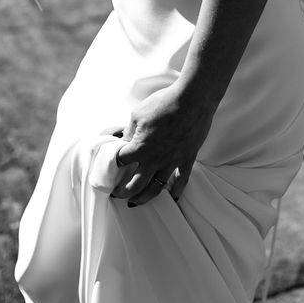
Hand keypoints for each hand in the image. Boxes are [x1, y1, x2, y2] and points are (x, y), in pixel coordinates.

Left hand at [109, 82, 215, 206]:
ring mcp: (171, 162)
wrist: (192, 100)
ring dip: (143, 197)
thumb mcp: (138, 114)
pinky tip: (173, 199)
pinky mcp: (187, 160)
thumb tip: (124, 139)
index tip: (111, 164)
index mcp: (139, 147)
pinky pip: (181, 181)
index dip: (113, 163)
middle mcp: (154, 159)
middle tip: (116, 194)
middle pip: (134, 184)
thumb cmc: (164, 104)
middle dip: (122, 191)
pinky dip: (176, 191)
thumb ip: (129, 130)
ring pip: (155, 188)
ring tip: (136, 202)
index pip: (120, 161)